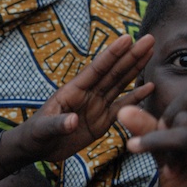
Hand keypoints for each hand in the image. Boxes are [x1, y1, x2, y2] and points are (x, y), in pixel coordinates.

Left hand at [9, 32, 154, 164]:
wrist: (38, 148)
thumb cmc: (36, 134)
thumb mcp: (43, 129)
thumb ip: (58, 124)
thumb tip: (73, 121)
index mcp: (73, 90)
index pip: (96, 69)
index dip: (112, 54)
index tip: (127, 39)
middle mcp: (88, 94)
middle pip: (113, 72)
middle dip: (131, 55)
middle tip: (149, 39)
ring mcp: (96, 106)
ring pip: (120, 84)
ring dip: (135, 68)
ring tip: (151, 52)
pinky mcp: (102, 120)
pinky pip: (122, 106)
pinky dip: (136, 97)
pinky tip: (150, 87)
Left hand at [119, 0, 186, 186]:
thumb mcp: (159, 151)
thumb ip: (147, 126)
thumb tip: (125, 105)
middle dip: (171, 107)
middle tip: (159, 137)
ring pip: (186, 114)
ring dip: (161, 134)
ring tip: (158, 158)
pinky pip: (183, 137)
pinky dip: (153, 143)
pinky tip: (133, 152)